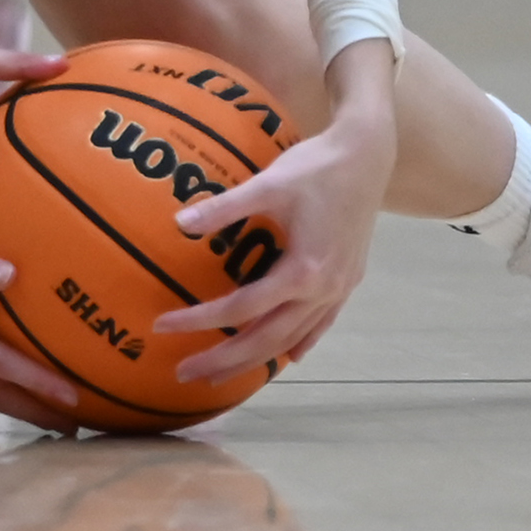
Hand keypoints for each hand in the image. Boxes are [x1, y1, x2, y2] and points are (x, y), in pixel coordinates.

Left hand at [151, 104, 394, 383]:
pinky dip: (298, 342)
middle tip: (184, 375)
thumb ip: (224, 208)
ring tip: (223, 375)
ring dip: (256, 360)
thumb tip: (179, 224)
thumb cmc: (316, 167)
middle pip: (266, 339)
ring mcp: (339, 290)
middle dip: (224, 361)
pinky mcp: (348, 281)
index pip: (240, 309)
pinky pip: (320, 325)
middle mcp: (323, 291)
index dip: (199, 320)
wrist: (368, 155)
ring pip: (293, 339)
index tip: (162, 325)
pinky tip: (288, 356)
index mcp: (302, 272)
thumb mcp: (267, 184)